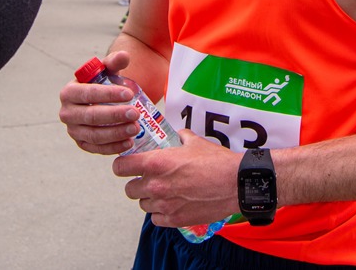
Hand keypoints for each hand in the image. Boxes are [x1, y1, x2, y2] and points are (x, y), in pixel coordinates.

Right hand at [59, 51, 139, 154]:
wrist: (98, 101)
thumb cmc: (102, 83)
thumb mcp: (106, 71)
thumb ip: (114, 61)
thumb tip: (124, 56)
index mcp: (69, 92)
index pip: (88, 93)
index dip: (108, 94)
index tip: (129, 94)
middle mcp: (67, 113)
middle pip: (91, 116)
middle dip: (114, 115)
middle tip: (136, 113)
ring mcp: (73, 131)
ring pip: (94, 135)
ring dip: (116, 133)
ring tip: (136, 128)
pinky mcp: (82, 144)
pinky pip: (96, 148)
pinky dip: (113, 147)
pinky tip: (129, 142)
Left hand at [113, 130, 238, 227]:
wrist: (235, 184)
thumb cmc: (216, 162)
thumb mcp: (195, 142)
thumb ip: (180, 137)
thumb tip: (176, 135)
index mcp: (156, 163)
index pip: (121, 168)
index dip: (122, 166)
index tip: (127, 166)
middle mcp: (155, 185)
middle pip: (129, 189)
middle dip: (137, 183)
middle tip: (149, 179)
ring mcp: (164, 204)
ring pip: (142, 204)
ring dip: (150, 198)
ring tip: (164, 192)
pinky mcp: (174, 219)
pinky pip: (156, 218)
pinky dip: (161, 213)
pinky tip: (171, 204)